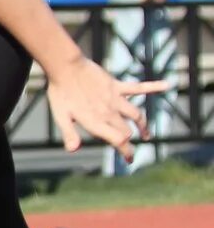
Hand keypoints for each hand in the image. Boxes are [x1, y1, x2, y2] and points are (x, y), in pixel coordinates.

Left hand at [45, 55, 168, 158]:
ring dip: (143, 125)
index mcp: (96, 121)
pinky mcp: (117, 86)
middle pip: (127, 131)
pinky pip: (139, 87)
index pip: (119, 140)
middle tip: (130, 151)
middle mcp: (109, 112)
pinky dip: (153, 87)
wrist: (66, 68)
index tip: (129, 159)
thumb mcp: (60, 116)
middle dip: (130, 143)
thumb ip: (68, 133)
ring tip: (146, 134)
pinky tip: (166, 85)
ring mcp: (115, 98)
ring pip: (136, 115)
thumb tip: (73, 150)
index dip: (126, 151)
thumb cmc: (60, 93)